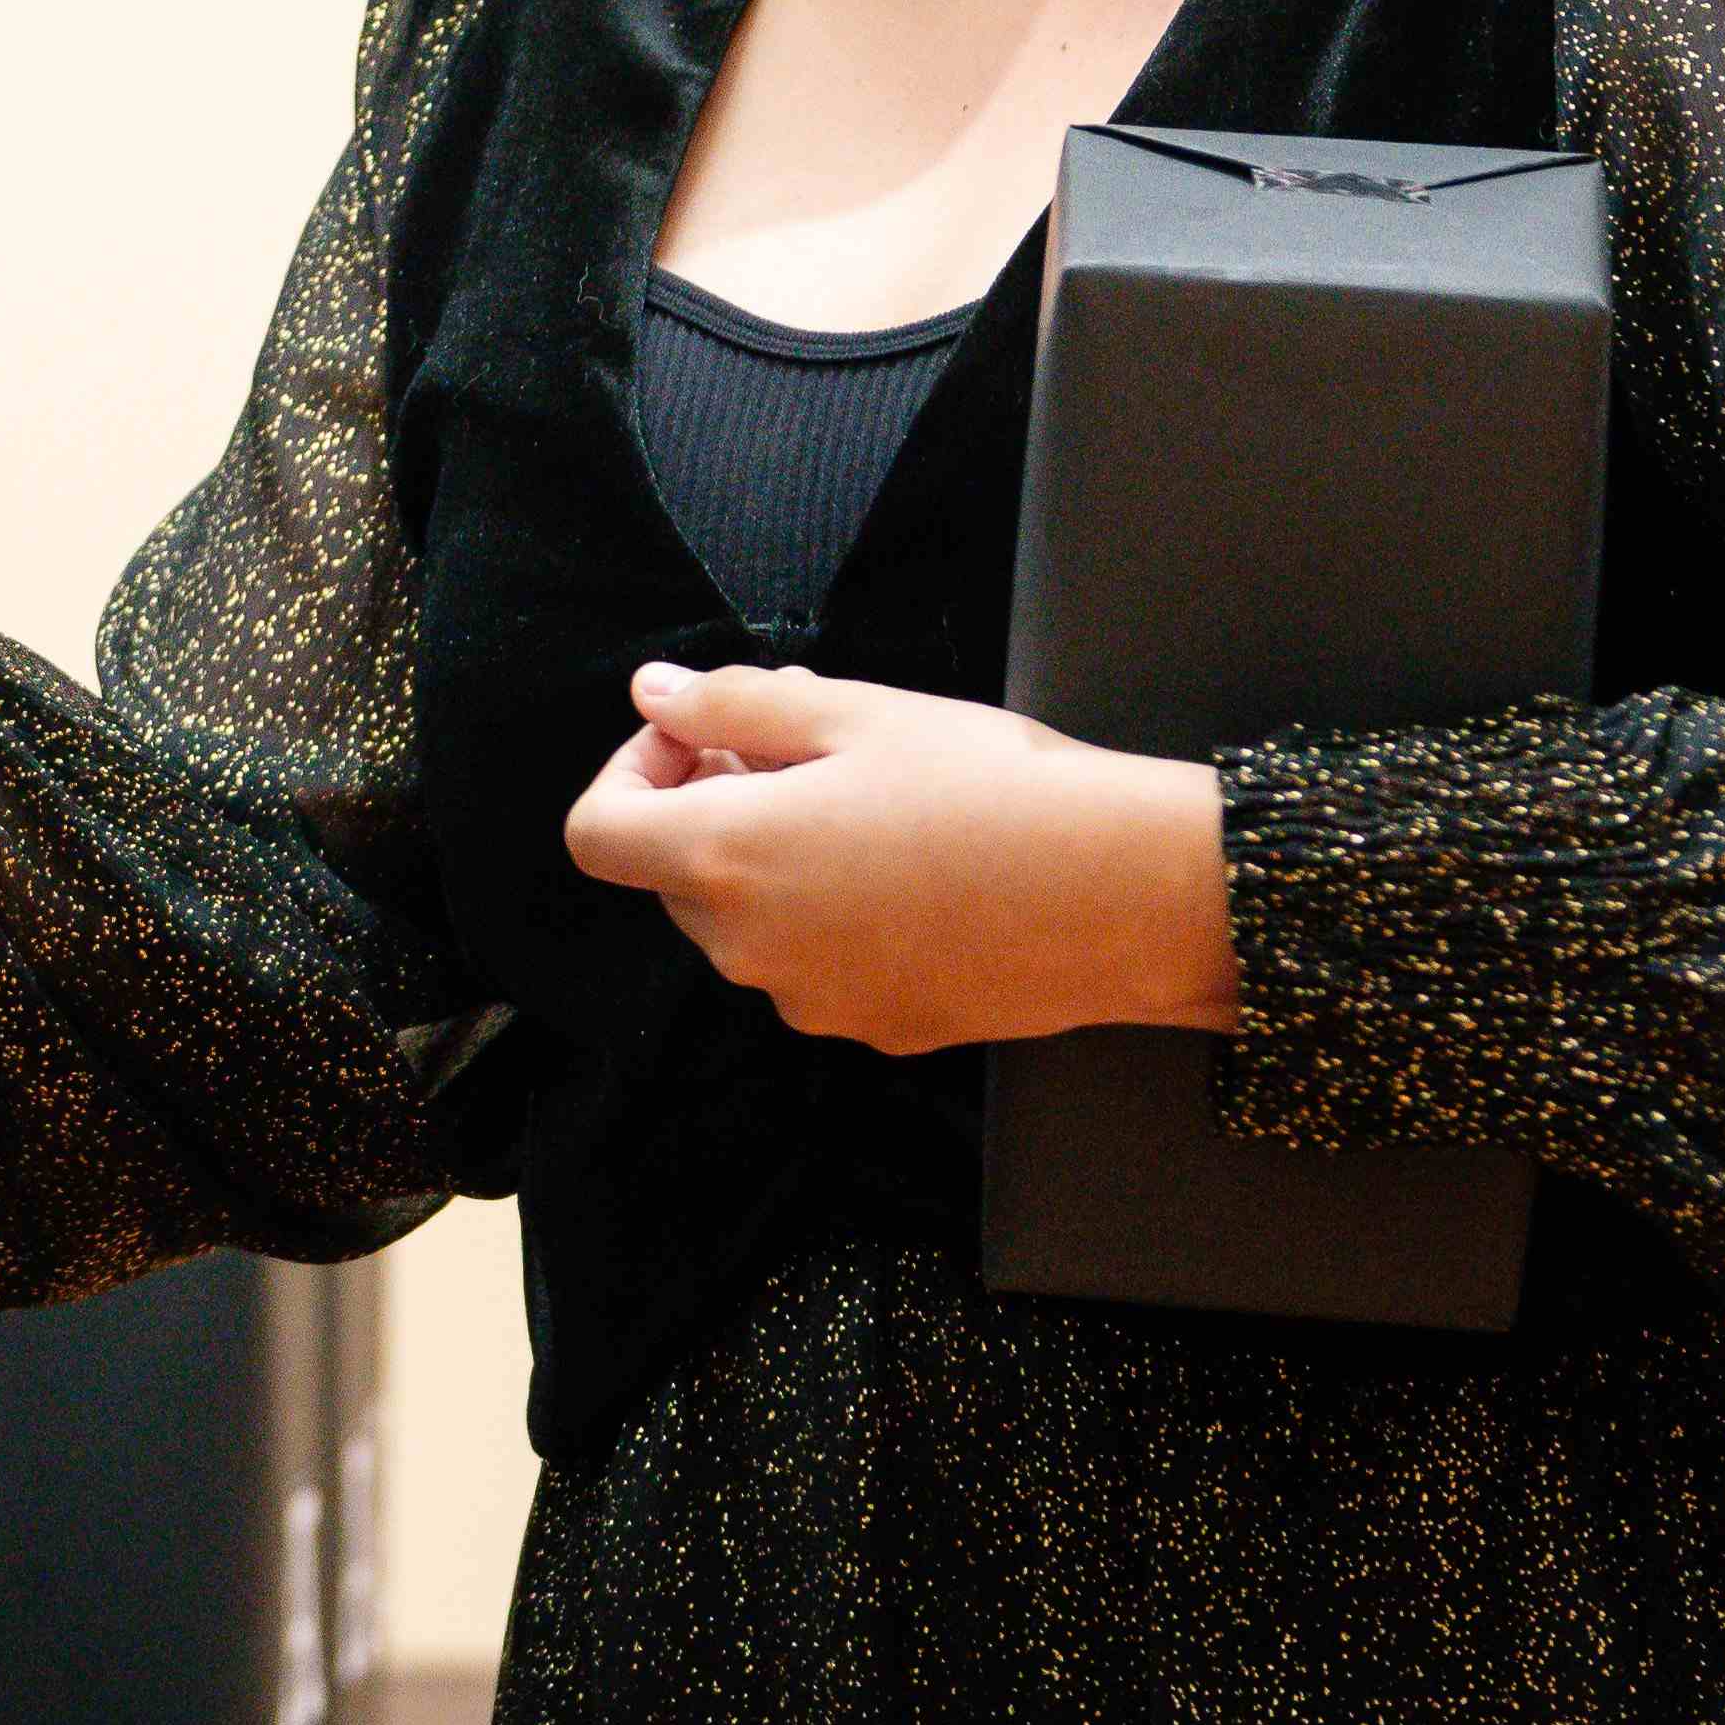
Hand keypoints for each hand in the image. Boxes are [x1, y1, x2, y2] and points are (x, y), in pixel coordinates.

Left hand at [558, 660, 1240, 1056]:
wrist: (1128, 894)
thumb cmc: (993, 788)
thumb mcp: (853, 714)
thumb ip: (732, 705)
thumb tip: (653, 694)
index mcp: (725, 862)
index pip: (597, 833)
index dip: (632, 770)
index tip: (699, 735)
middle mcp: (751, 952)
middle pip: (672, 876)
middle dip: (709, 803)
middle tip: (796, 746)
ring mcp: (813, 1002)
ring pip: (746, 924)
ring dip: (772, 859)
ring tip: (865, 796)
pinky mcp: (877, 1029)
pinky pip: (815, 965)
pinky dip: (830, 914)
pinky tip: (911, 866)